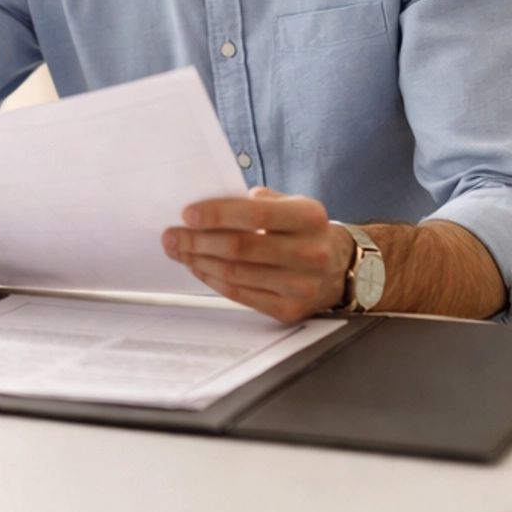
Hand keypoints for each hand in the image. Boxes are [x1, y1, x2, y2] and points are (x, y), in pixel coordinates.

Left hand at [163, 189, 351, 321]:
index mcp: (309, 218)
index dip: (218, 214)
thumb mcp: (293, 204)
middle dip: (198, 241)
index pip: (256, 215)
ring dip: (199, 261)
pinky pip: (241, 295)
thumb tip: (212, 205)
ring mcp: (300, 286)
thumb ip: (259, 202)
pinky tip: (199, 267)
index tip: (188, 213)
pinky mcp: (289, 310)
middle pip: (241, 248)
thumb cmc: (306, 230)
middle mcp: (309, 253)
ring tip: (179, 250)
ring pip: (237, 274)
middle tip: (172, 235)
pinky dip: (213, 280)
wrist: (340, 268)